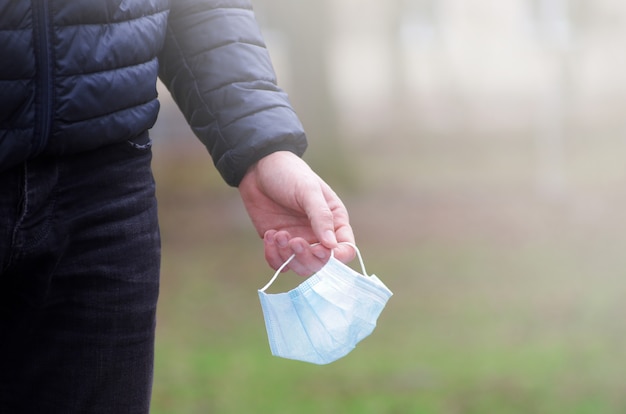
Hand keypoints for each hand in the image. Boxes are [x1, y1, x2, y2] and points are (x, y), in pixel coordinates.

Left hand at [238, 151, 354, 275]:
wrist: (258, 167)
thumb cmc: (289, 173)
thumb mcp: (308, 190)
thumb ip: (321, 216)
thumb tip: (331, 245)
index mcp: (335, 221)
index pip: (345, 249)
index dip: (337, 257)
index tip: (322, 251)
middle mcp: (319, 235)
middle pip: (321, 264)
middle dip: (307, 257)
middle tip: (294, 241)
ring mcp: (299, 240)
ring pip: (300, 267)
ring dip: (288, 256)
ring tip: (277, 234)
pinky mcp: (279, 244)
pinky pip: (280, 263)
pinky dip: (274, 256)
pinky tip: (269, 235)